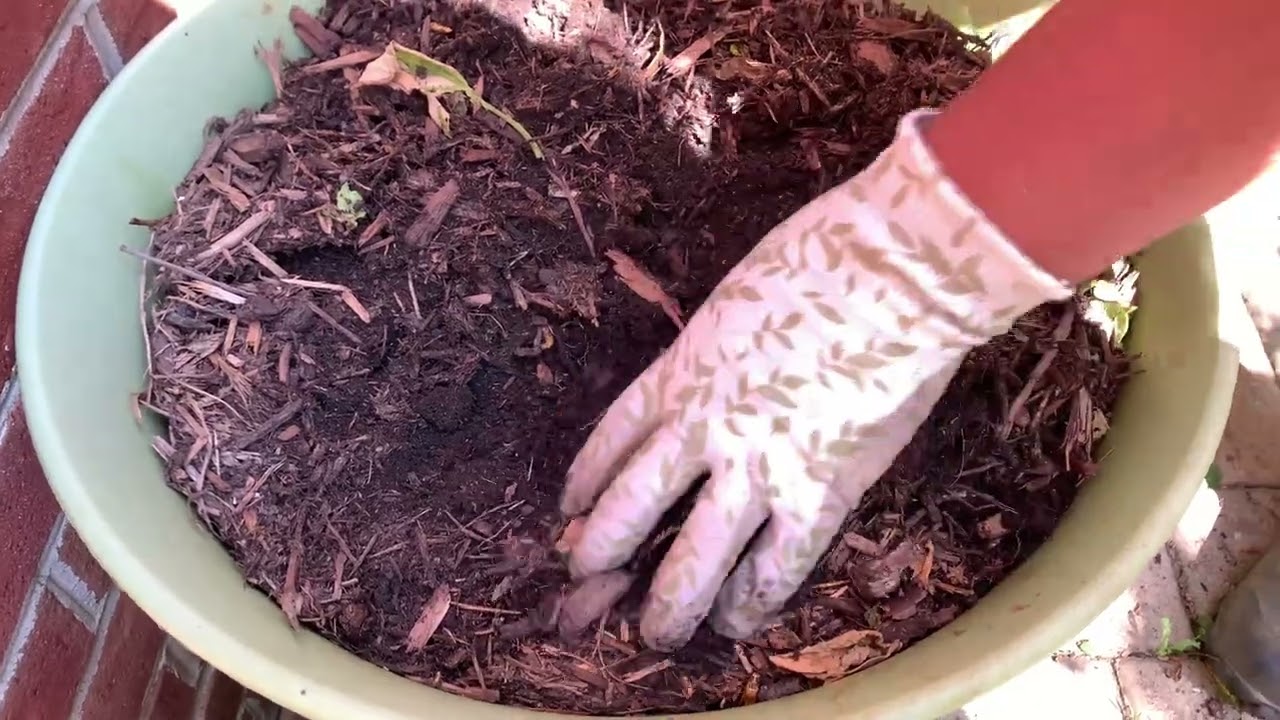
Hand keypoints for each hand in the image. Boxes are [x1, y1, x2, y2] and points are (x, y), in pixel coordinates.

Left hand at [560, 110, 1069, 650]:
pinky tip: (735, 623)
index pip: (611, 439)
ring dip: (668, 603)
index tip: (570, 507)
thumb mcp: (734, 300)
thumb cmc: (821, 261)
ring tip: (655, 633)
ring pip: (692, 556)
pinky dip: (752, 602)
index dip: (587, 479)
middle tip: (586, 576)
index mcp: (677, 372)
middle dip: (601, 550)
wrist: (890, 273)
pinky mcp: (817, 496)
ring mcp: (755, 468)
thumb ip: (714, 353)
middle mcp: (700, 429)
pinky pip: (775, 568)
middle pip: (631, 506)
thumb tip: (714, 377)